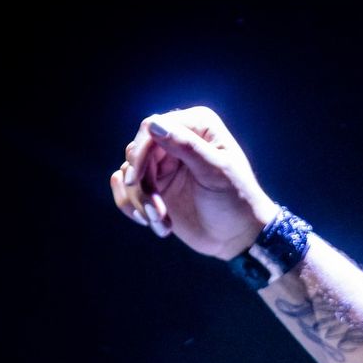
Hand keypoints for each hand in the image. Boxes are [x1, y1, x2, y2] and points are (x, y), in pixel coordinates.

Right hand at [108, 106, 280, 259]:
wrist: (238, 237)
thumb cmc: (236, 201)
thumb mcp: (216, 172)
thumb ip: (187, 147)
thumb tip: (153, 124)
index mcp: (197, 126)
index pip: (152, 128)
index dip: (141, 153)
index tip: (137, 181)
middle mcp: (176, 139)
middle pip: (135, 151)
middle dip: (141, 185)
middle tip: (157, 213)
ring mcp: (163, 162)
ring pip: (128, 173)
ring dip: (140, 201)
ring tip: (161, 223)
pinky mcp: (153, 184)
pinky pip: (124, 187)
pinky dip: (133, 207)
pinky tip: (155, 223)